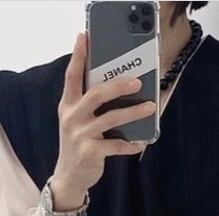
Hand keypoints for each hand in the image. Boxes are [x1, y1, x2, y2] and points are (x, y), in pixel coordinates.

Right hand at [51, 31, 156, 204]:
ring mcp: (80, 135)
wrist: (69, 177)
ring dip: (133, 112)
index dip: (78, 56)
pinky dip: (129, 144)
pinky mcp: (89, 152)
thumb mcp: (77, 120)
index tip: (84, 37)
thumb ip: (89, 104)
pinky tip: (140, 142)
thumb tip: (119, 86)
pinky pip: (115, 145)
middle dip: (118, 85)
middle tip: (138, 81)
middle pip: (96, 94)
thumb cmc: (79, 143)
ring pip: (110, 118)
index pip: (72, 75)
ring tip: (150, 107)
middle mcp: (72, 117)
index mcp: (68, 104)